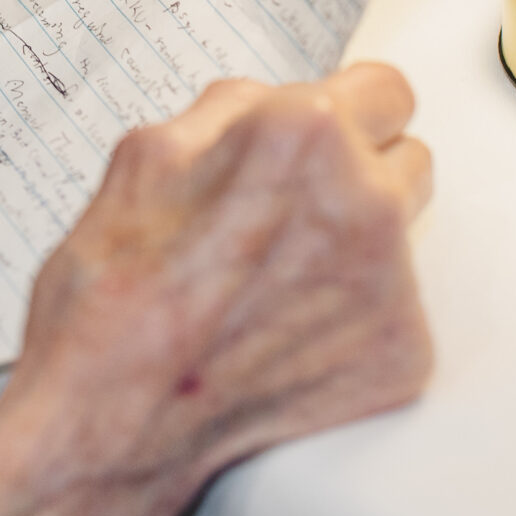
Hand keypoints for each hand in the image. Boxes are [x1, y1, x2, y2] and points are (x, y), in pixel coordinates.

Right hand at [0, 66, 432, 515]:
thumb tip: (266, 104)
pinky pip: (393, 309)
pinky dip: (350, 319)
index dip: (345, 112)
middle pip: (405, 156)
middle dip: (355, 173)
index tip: (326, 139)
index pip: (384, 88)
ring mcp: (391, 283)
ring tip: (276, 279)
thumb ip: (225, 113)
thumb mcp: (141, 159)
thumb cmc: (111, 301)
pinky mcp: (399, 354)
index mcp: (301, 133)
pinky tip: (282, 334)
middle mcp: (363, 200)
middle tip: (285, 214)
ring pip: (402, 232)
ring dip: (358, 241)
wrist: (110, 427)